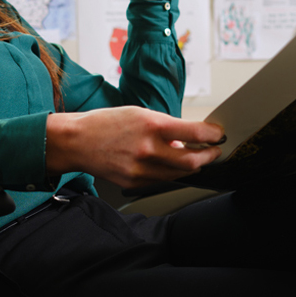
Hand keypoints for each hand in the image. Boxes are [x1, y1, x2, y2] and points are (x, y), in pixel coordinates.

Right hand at [45, 106, 222, 189]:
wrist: (76, 141)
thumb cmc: (105, 124)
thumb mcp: (138, 114)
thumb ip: (164, 127)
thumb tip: (185, 140)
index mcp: (151, 125)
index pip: (195, 132)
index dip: (213, 135)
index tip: (219, 134)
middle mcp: (148, 149)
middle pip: (193, 160)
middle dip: (209, 156)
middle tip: (213, 151)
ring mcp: (141, 169)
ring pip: (180, 173)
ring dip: (192, 166)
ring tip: (194, 156)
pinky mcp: (134, 182)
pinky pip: (162, 180)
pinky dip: (170, 172)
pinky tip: (167, 163)